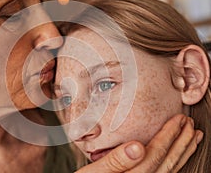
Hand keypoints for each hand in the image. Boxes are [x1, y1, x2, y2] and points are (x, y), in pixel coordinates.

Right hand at [76, 114, 202, 172]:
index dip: (168, 135)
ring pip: (170, 169)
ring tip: (193, 137)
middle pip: (168, 162)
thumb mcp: (93, 172)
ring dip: (183, 151)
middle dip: (181, 141)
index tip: (178, 120)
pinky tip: (178, 154)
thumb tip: (137, 147)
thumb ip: (115, 161)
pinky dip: (176, 162)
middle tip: (190, 123)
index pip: (155, 154)